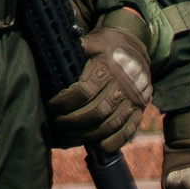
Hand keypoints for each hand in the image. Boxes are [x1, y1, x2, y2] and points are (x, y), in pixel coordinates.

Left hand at [45, 19, 152, 153]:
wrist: (136, 47)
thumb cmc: (106, 46)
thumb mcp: (91, 42)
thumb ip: (74, 49)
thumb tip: (49, 49)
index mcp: (107, 68)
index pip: (84, 90)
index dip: (65, 101)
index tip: (51, 105)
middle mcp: (122, 86)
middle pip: (96, 111)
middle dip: (73, 121)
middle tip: (57, 123)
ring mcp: (133, 100)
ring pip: (111, 124)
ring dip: (88, 134)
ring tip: (69, 137)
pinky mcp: (140, 109)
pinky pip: (130, 130)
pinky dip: (115, 141)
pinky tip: (99, 147)